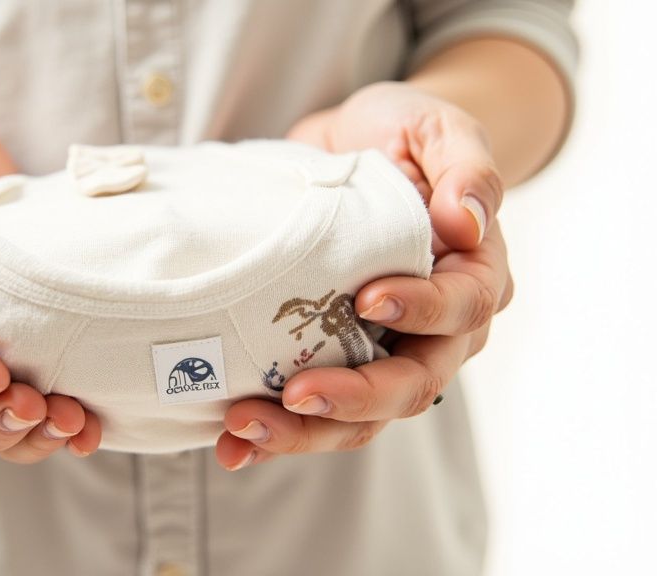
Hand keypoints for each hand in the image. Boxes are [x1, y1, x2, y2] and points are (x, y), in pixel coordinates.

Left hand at [215, 81, 511, 469]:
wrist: (353, 145)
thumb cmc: (404, 134)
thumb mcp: (438, 128)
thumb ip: (465, 168)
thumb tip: (467, 221)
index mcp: (471, 278)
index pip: (459, 310)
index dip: (419, 312)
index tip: (366, 299)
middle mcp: (436, 332)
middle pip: (408, 385)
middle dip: (352, 398)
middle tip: (292, 395)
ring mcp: (382, 352)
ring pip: (358, 416)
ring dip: (302, 432)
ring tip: (241, 430)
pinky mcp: (332, 359)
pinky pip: (312, 411)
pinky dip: (274, 431)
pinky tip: (230, 443)